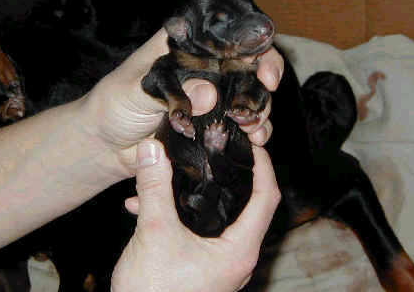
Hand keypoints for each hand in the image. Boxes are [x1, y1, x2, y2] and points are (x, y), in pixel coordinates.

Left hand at [80, 28, 282, 177]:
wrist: (106, 145)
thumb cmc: (113, 105)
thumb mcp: (135, 90)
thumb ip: (170, 91)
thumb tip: (208, 95)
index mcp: (188, 49)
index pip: (228, 35)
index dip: (253, 43)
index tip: (262, 65)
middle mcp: (205, 70)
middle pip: (249, 64)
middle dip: (265, 75)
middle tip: (267, 89)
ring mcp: (212, 99)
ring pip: (251, 96)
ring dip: (260, 109)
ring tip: (252, 124)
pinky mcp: (213, 125)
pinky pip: (242, 125)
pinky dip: (255, 131)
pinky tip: (255, 140)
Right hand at [111, 141, 280, 291]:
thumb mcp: (154, 234)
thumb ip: (155, 190)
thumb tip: (153, 151)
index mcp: (239, 250)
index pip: (266, 198)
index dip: (264, 167)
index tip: (254, 146)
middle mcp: (236, 258)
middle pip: (247, 205)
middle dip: (232, 176)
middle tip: (223, 151)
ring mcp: (220, 264)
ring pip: (219, 218)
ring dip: (198, 195)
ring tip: (179, 173)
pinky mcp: (202, 267)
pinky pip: (200, 232)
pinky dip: (181, 215)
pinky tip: (147, 206)